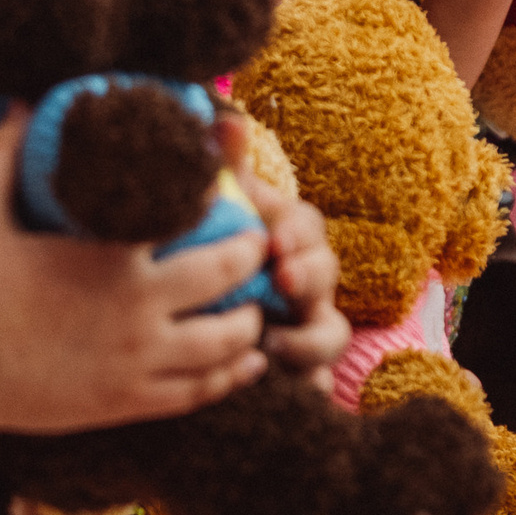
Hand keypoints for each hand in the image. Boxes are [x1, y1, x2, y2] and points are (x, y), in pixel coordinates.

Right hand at [0, 110, 270, 432]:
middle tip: (260, 247)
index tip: (237, 196)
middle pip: (229, 279)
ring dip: (250, 321)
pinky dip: (231, 376)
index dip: (228, 207)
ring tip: (256, 306)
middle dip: (254, 260)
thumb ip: (3, 150)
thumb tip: (23, 99)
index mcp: (114, 257)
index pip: (198, 223)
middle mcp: (139, 310)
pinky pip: (200, 391)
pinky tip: (247, 364)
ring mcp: (139, 362)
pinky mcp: (131, 402)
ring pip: (226, 343)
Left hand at [219, 115, 351, 379]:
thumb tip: (228, 121)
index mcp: (288, 236)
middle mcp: (306, 279)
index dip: (296, 233)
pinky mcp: (295, 370)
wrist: (185, 310)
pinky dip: (306, 388)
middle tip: (282, 280)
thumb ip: (223, 166)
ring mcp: (305, 326)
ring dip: (310, 339)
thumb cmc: (211, 245)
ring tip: (274, 343)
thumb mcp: (217, 207)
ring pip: (330, 335)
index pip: (306, 227)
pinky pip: (314, 382)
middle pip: (326, 277)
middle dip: (309, 277)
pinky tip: (285, 393)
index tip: (273, 238)